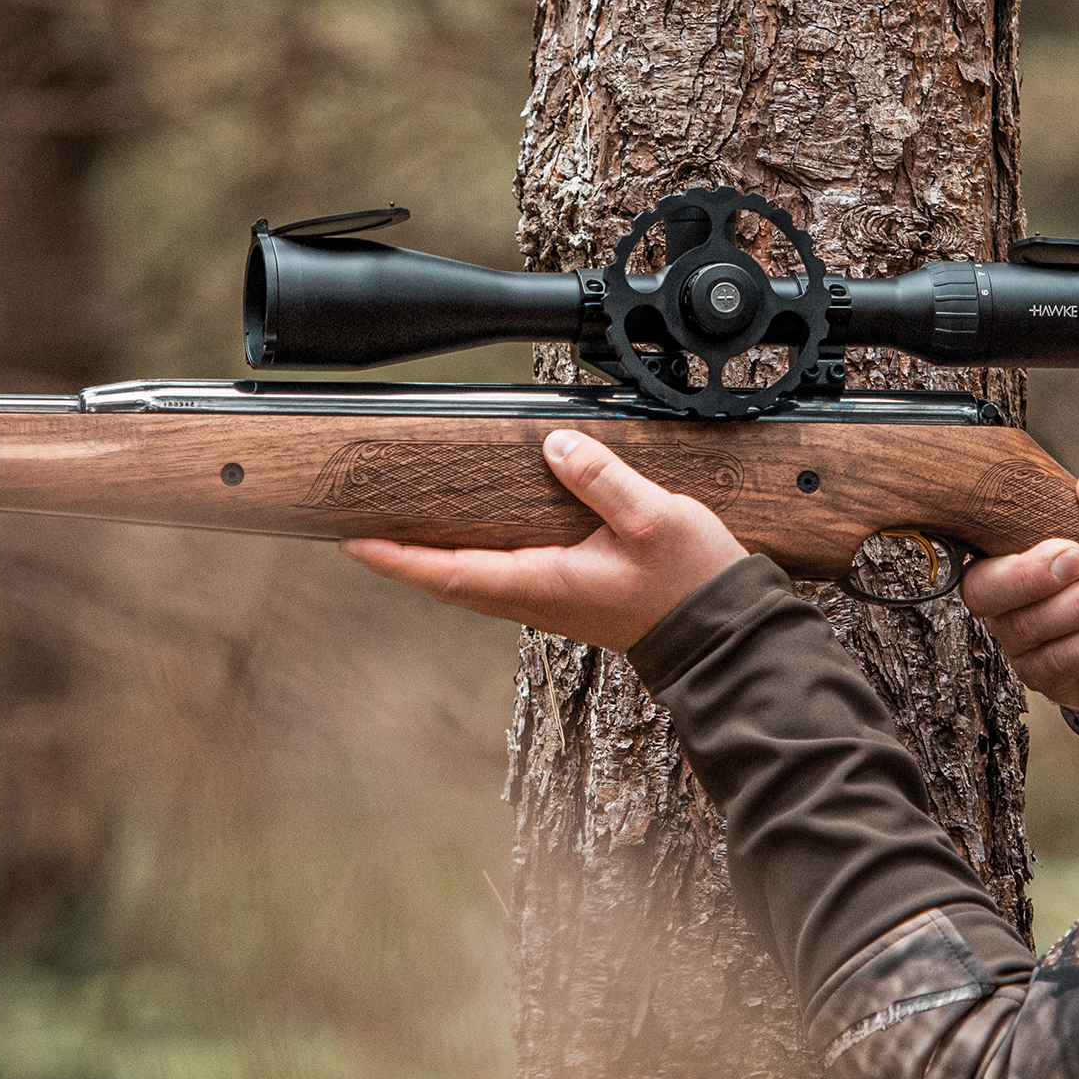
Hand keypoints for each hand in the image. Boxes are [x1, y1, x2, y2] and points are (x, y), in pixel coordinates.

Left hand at [341, 428, 750, 650]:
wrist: (724, 633)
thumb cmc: (691, 584)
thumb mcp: (653, 518)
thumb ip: (601, 479)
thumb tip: (555, 445)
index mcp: (545, 583)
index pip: (450, 574)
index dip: (399, 558)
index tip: (354, 541)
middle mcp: (538, 599)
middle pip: (448, 582)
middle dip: (401, 558)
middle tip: (358, 530)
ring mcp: (551, 602)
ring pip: (472, 582)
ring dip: (431, 561)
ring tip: (399, 530)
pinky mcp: (567, 596)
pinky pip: (500, 578)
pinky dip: (468, 560)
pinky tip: (469, 539)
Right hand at [962, 443, 1078, 713]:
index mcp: (1017, 542)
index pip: (978, 544)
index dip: (1006, 546)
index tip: (1067, 544)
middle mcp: (1011, 593)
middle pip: (983, 594)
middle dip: (1029, 578)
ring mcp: (1028, 640)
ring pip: (1022, 632)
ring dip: (1076, 611)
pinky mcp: (1054, 678)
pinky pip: (1051, 669)